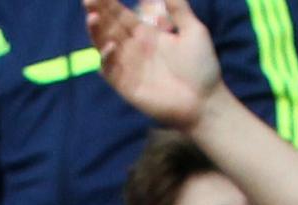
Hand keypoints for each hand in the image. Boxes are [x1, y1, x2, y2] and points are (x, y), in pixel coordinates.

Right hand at [86, 0, 227, 128]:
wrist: (206, 102)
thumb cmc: (202, 68)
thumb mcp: (194, 31)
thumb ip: (179, 8)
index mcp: (147, 34)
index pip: (121, 15)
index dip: (109, 3)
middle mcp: (134, 49)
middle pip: (109, 27)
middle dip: (97, 12)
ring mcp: (128, 67)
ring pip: (104, 46)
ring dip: (96, 32)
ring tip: (92, 16)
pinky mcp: (127, 86)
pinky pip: (110, 71)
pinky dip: (107, 59)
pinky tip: (110, 46)